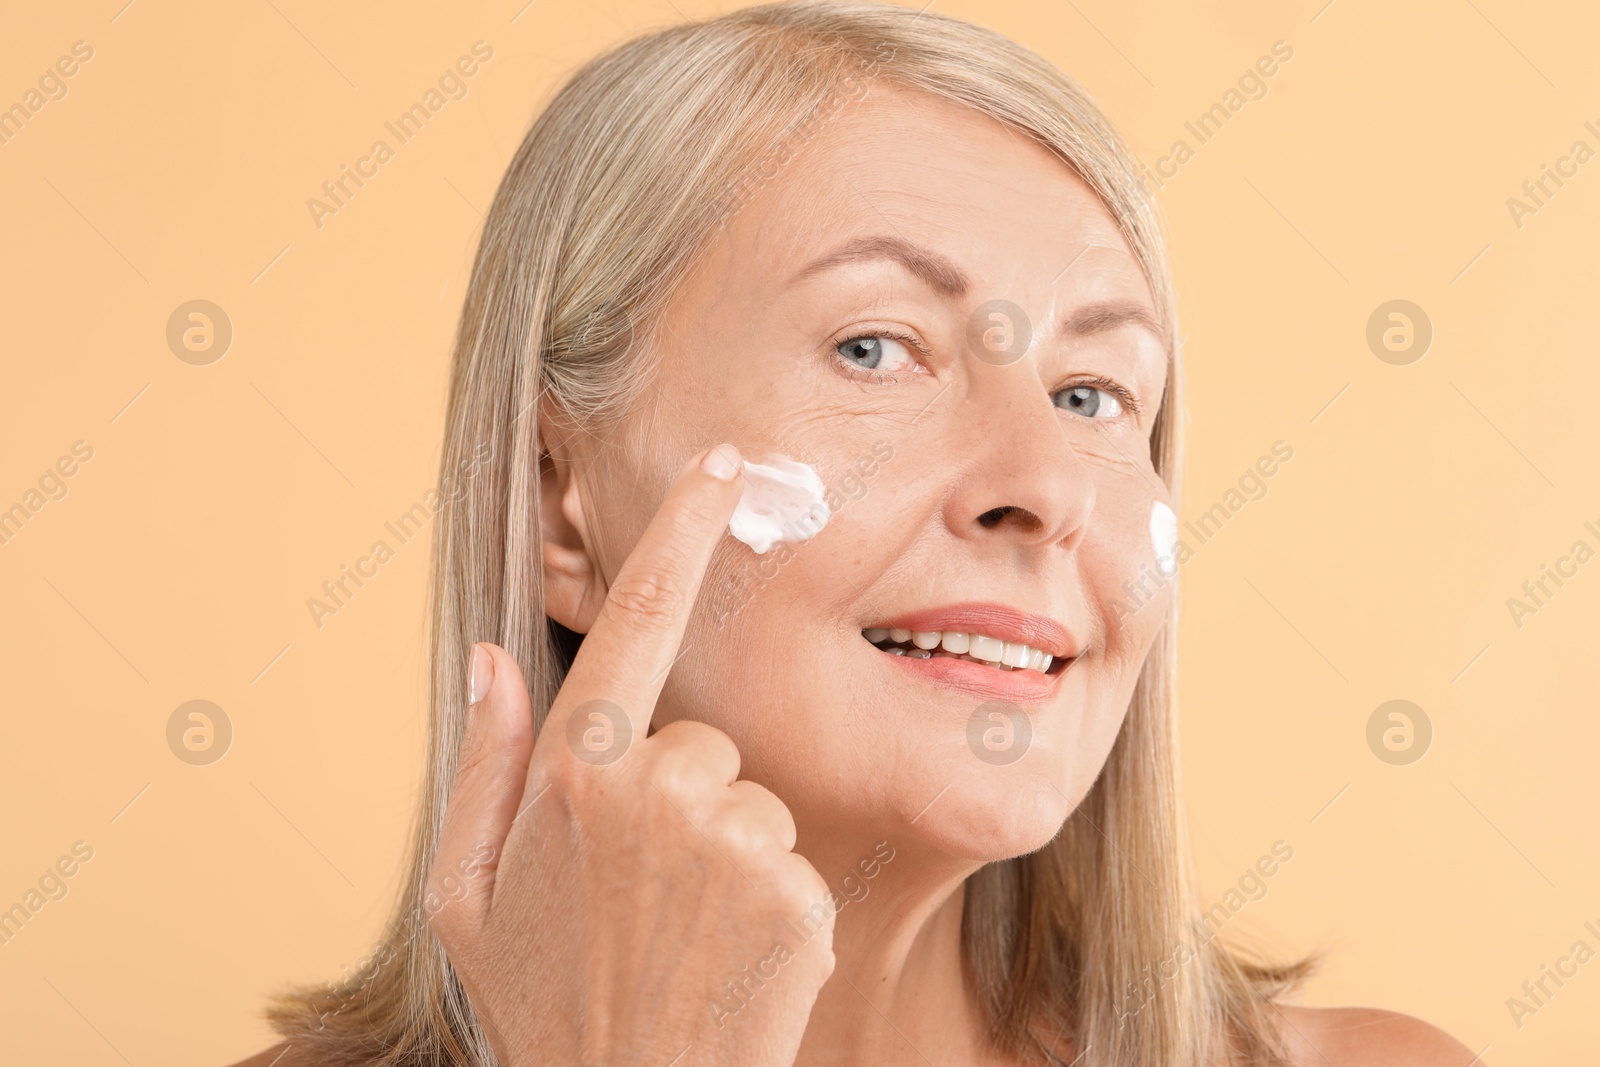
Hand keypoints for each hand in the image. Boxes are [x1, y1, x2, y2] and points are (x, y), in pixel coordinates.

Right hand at [427, 443, 835, 1066]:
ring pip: (753, 798)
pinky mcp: (795, 887)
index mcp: (571, 770)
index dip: (685, 532)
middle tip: (648, 897)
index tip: (727, 467)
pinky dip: (774, 904)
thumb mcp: (468, 895)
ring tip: (687, 936)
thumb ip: (483, 763)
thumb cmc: (546, 1004)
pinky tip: (732, 958)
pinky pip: (795, 858)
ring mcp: (729, 836)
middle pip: (702, 740)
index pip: (637, 617)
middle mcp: (653, 785)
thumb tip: (492, 654)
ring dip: (731, 856)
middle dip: (685, 800)